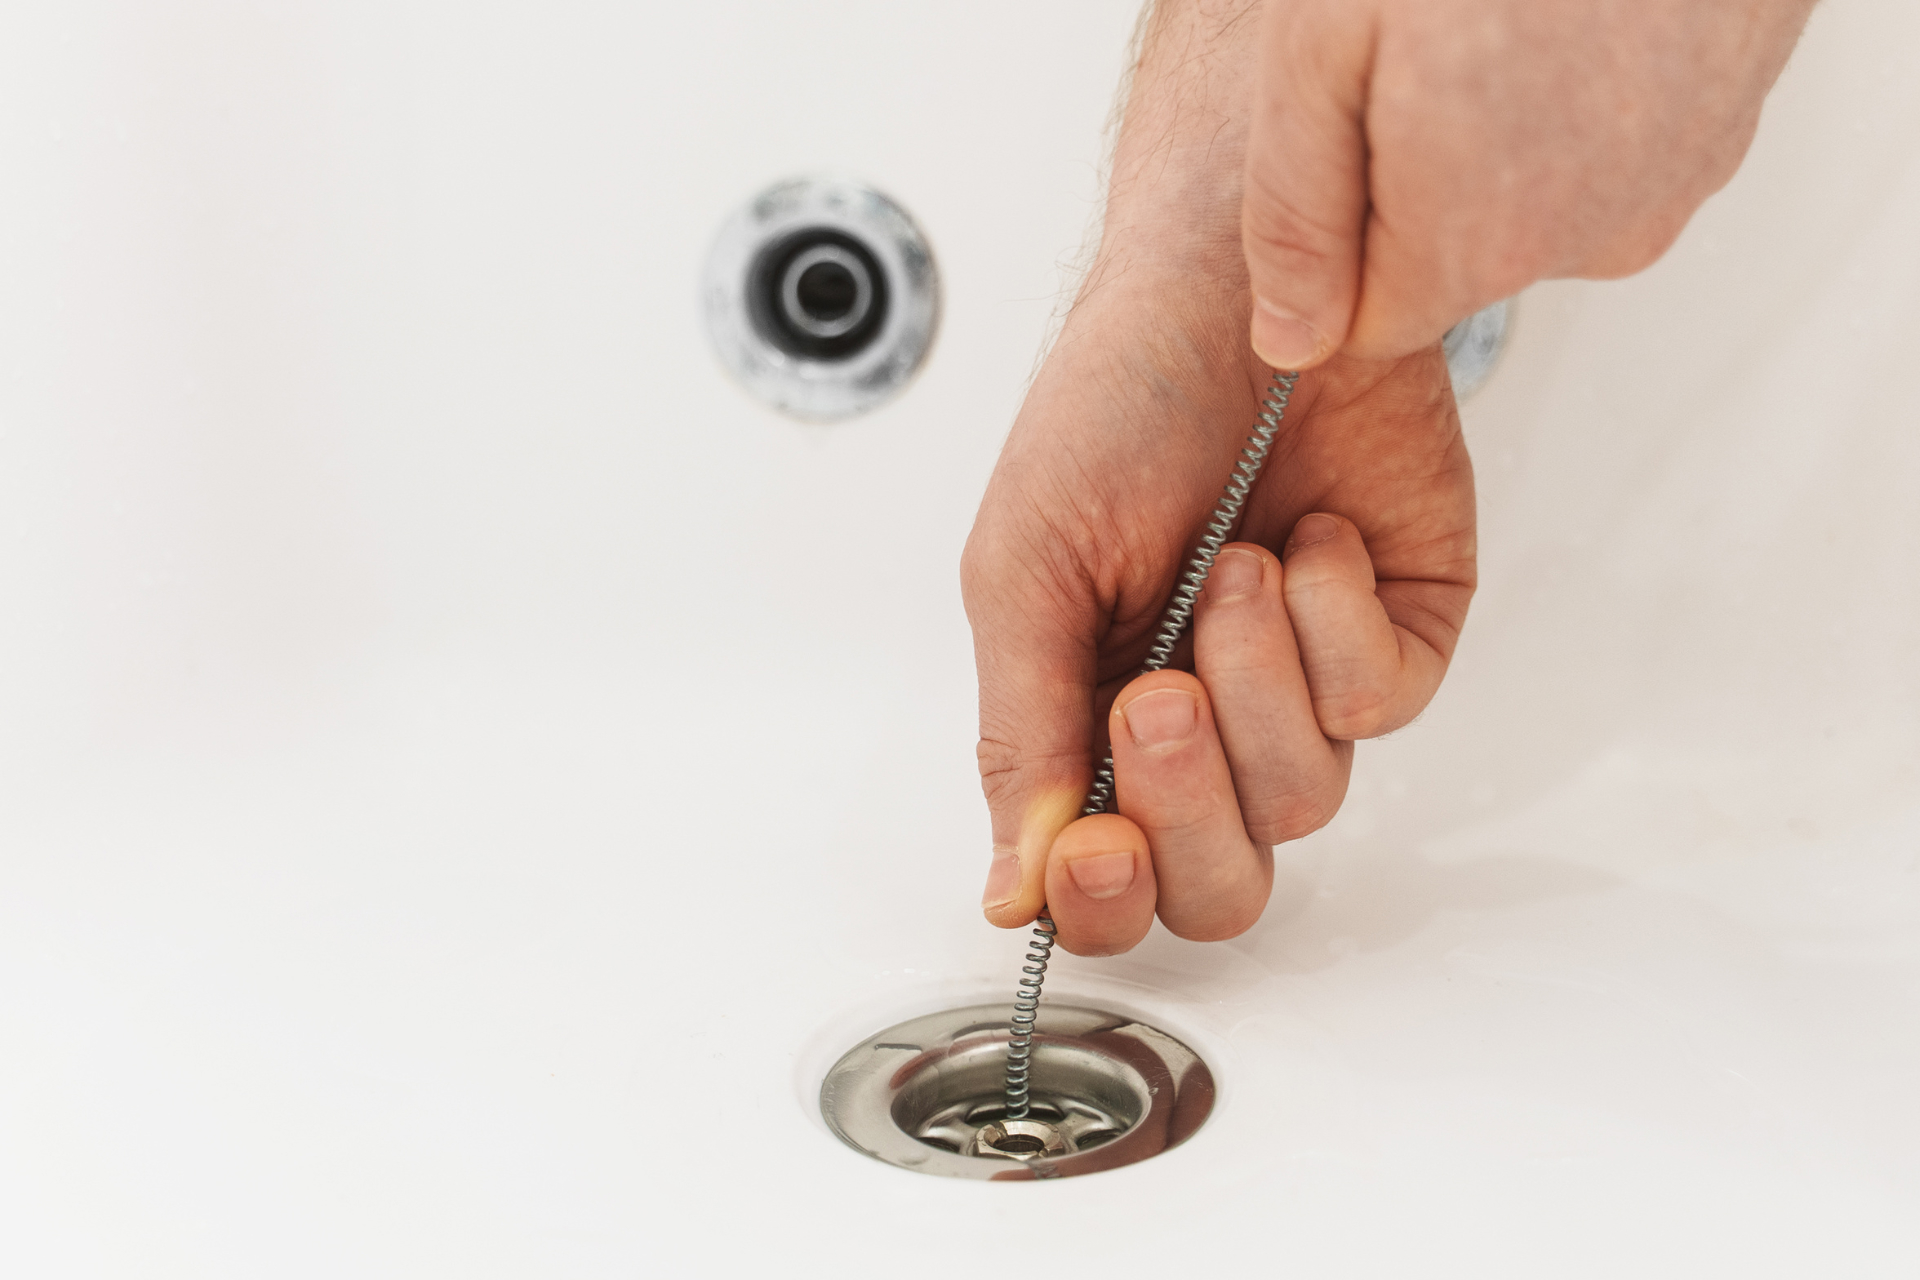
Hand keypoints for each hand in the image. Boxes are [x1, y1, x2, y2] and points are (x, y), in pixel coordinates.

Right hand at [962, 2, 1473, 956]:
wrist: (1241, 278)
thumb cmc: (1116, 401)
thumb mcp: (1025, 567)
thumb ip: (1021, 733)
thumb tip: (1010, 889)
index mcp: (1091, 714)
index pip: (1104, 883)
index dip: (1103, 899)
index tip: (1091, 847)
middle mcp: (1204, 722)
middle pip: (1218, 885)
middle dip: (1186, 807)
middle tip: (1156, 699)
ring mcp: (1305, 687)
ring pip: (1300, 798)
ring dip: (1256, 681)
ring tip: (1232, 565)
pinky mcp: (1399, 637)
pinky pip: (1380, 704)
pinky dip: (1335, 624)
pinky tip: (1312, 536)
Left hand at [1242, 0, 1815, 366]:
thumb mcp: (1322, 51)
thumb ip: (1295, 214)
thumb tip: (1290, 338)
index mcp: (1478, 240)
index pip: (1371, 323)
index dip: (1339, 232)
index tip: (1345, 133)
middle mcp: (1590, 237)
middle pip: (1458, 262)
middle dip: (1419, 178)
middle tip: (1421, 48)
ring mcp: (1674, 180)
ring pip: (1541, 202)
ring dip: (1505, 130)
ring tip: (1500, 16)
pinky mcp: (1727, 123)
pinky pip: (1619, 145)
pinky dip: (1586, 91)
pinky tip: (1567, 12)